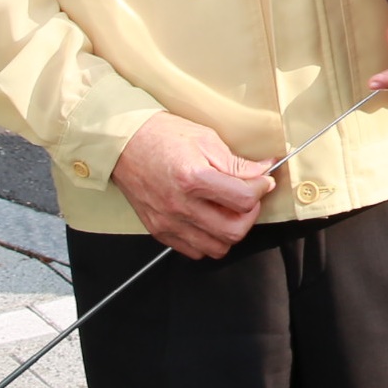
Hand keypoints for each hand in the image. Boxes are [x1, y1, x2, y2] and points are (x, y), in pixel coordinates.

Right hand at [112, 111, 276, 258]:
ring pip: (216, 247)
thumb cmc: (162, 136)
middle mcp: (179, 205)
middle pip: (233, 231)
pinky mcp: (159, 230)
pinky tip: (208, 220)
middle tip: (247, 199)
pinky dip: (207, 240)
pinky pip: (193, 251)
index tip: (262, 181)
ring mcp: (167, 221)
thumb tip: (263, 172)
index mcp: (193, 179)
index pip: (243, 199)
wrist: (124, 143)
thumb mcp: (205, 139)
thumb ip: (236, 163)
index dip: (260, 189)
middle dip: (249, 215)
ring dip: (229, 231)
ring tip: (227, 211)